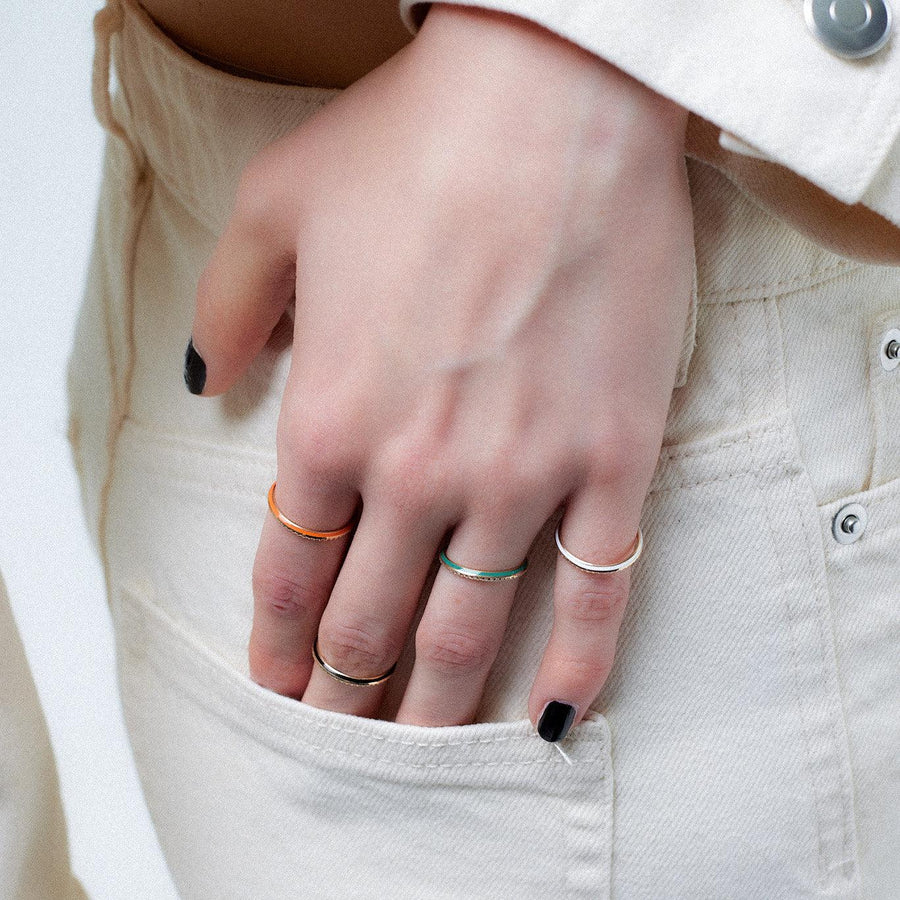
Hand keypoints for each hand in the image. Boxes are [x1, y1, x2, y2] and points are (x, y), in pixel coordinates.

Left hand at [190, 4, 692, 736]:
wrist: (554, 102)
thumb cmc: (415, 145)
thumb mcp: (275, 209)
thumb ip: (227, 312)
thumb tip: (207, 384)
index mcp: (332, 419)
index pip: (291, 571)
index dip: (279, 644)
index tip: (279, 686)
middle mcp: (419, 469)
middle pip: (370, 620)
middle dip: (345, 694)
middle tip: (337, 741)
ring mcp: (523, 473)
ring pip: (469, 629)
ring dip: (435, 709)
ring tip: (417, 760)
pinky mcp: (613, 457)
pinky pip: (598, 588)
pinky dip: (578, 660)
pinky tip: (558, 714)